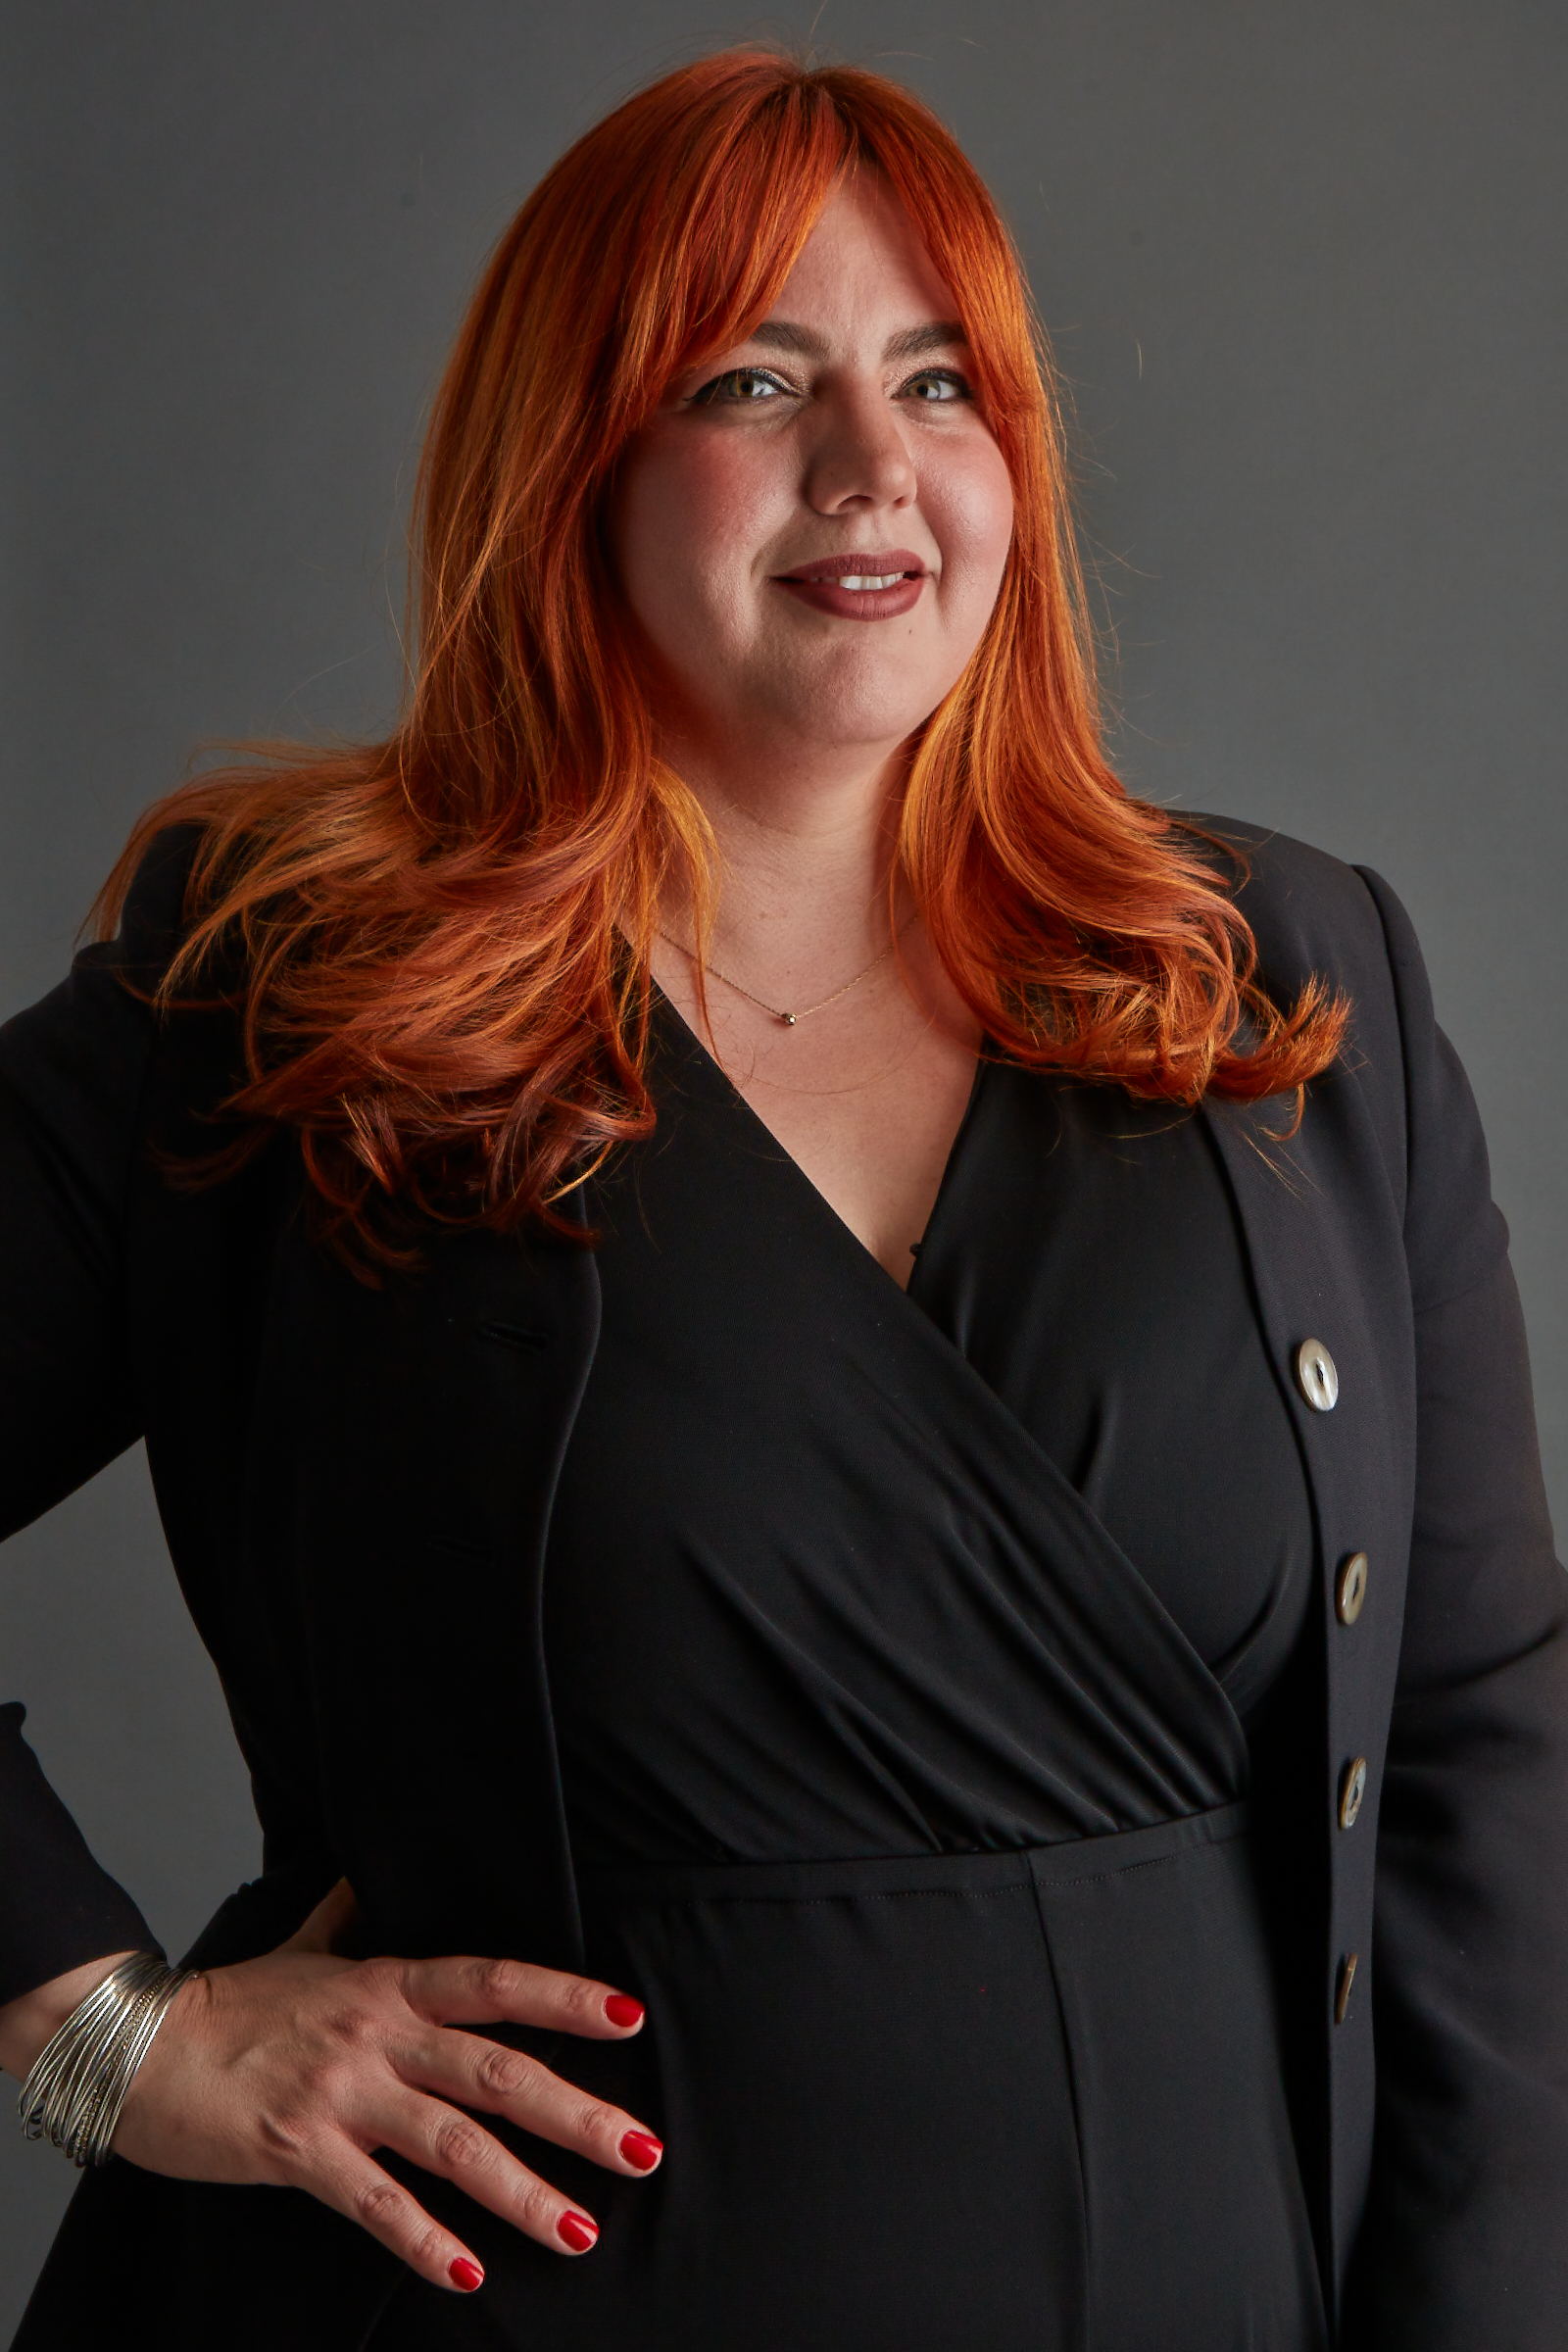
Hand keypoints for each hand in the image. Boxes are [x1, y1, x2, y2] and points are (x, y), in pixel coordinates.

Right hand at [77, 1884, 659, 2293]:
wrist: (135, 2043)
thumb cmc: (224, 2003)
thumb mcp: (301, 1950)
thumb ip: (347, 1919)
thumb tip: (366, 1877)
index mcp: (388, 1984)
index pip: (496, 1984)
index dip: (566, 1998)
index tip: (630, 2018)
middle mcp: (378, 2034)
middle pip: (498, 2072)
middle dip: (577, 2114)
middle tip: (642, 2151)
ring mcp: (342, 2092)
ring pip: (453, 2144)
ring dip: (522, 2192)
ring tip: (580, 2230)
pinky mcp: (299, 2148)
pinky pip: (375, 2201)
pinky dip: (424, 2240)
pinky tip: (468, 2272)